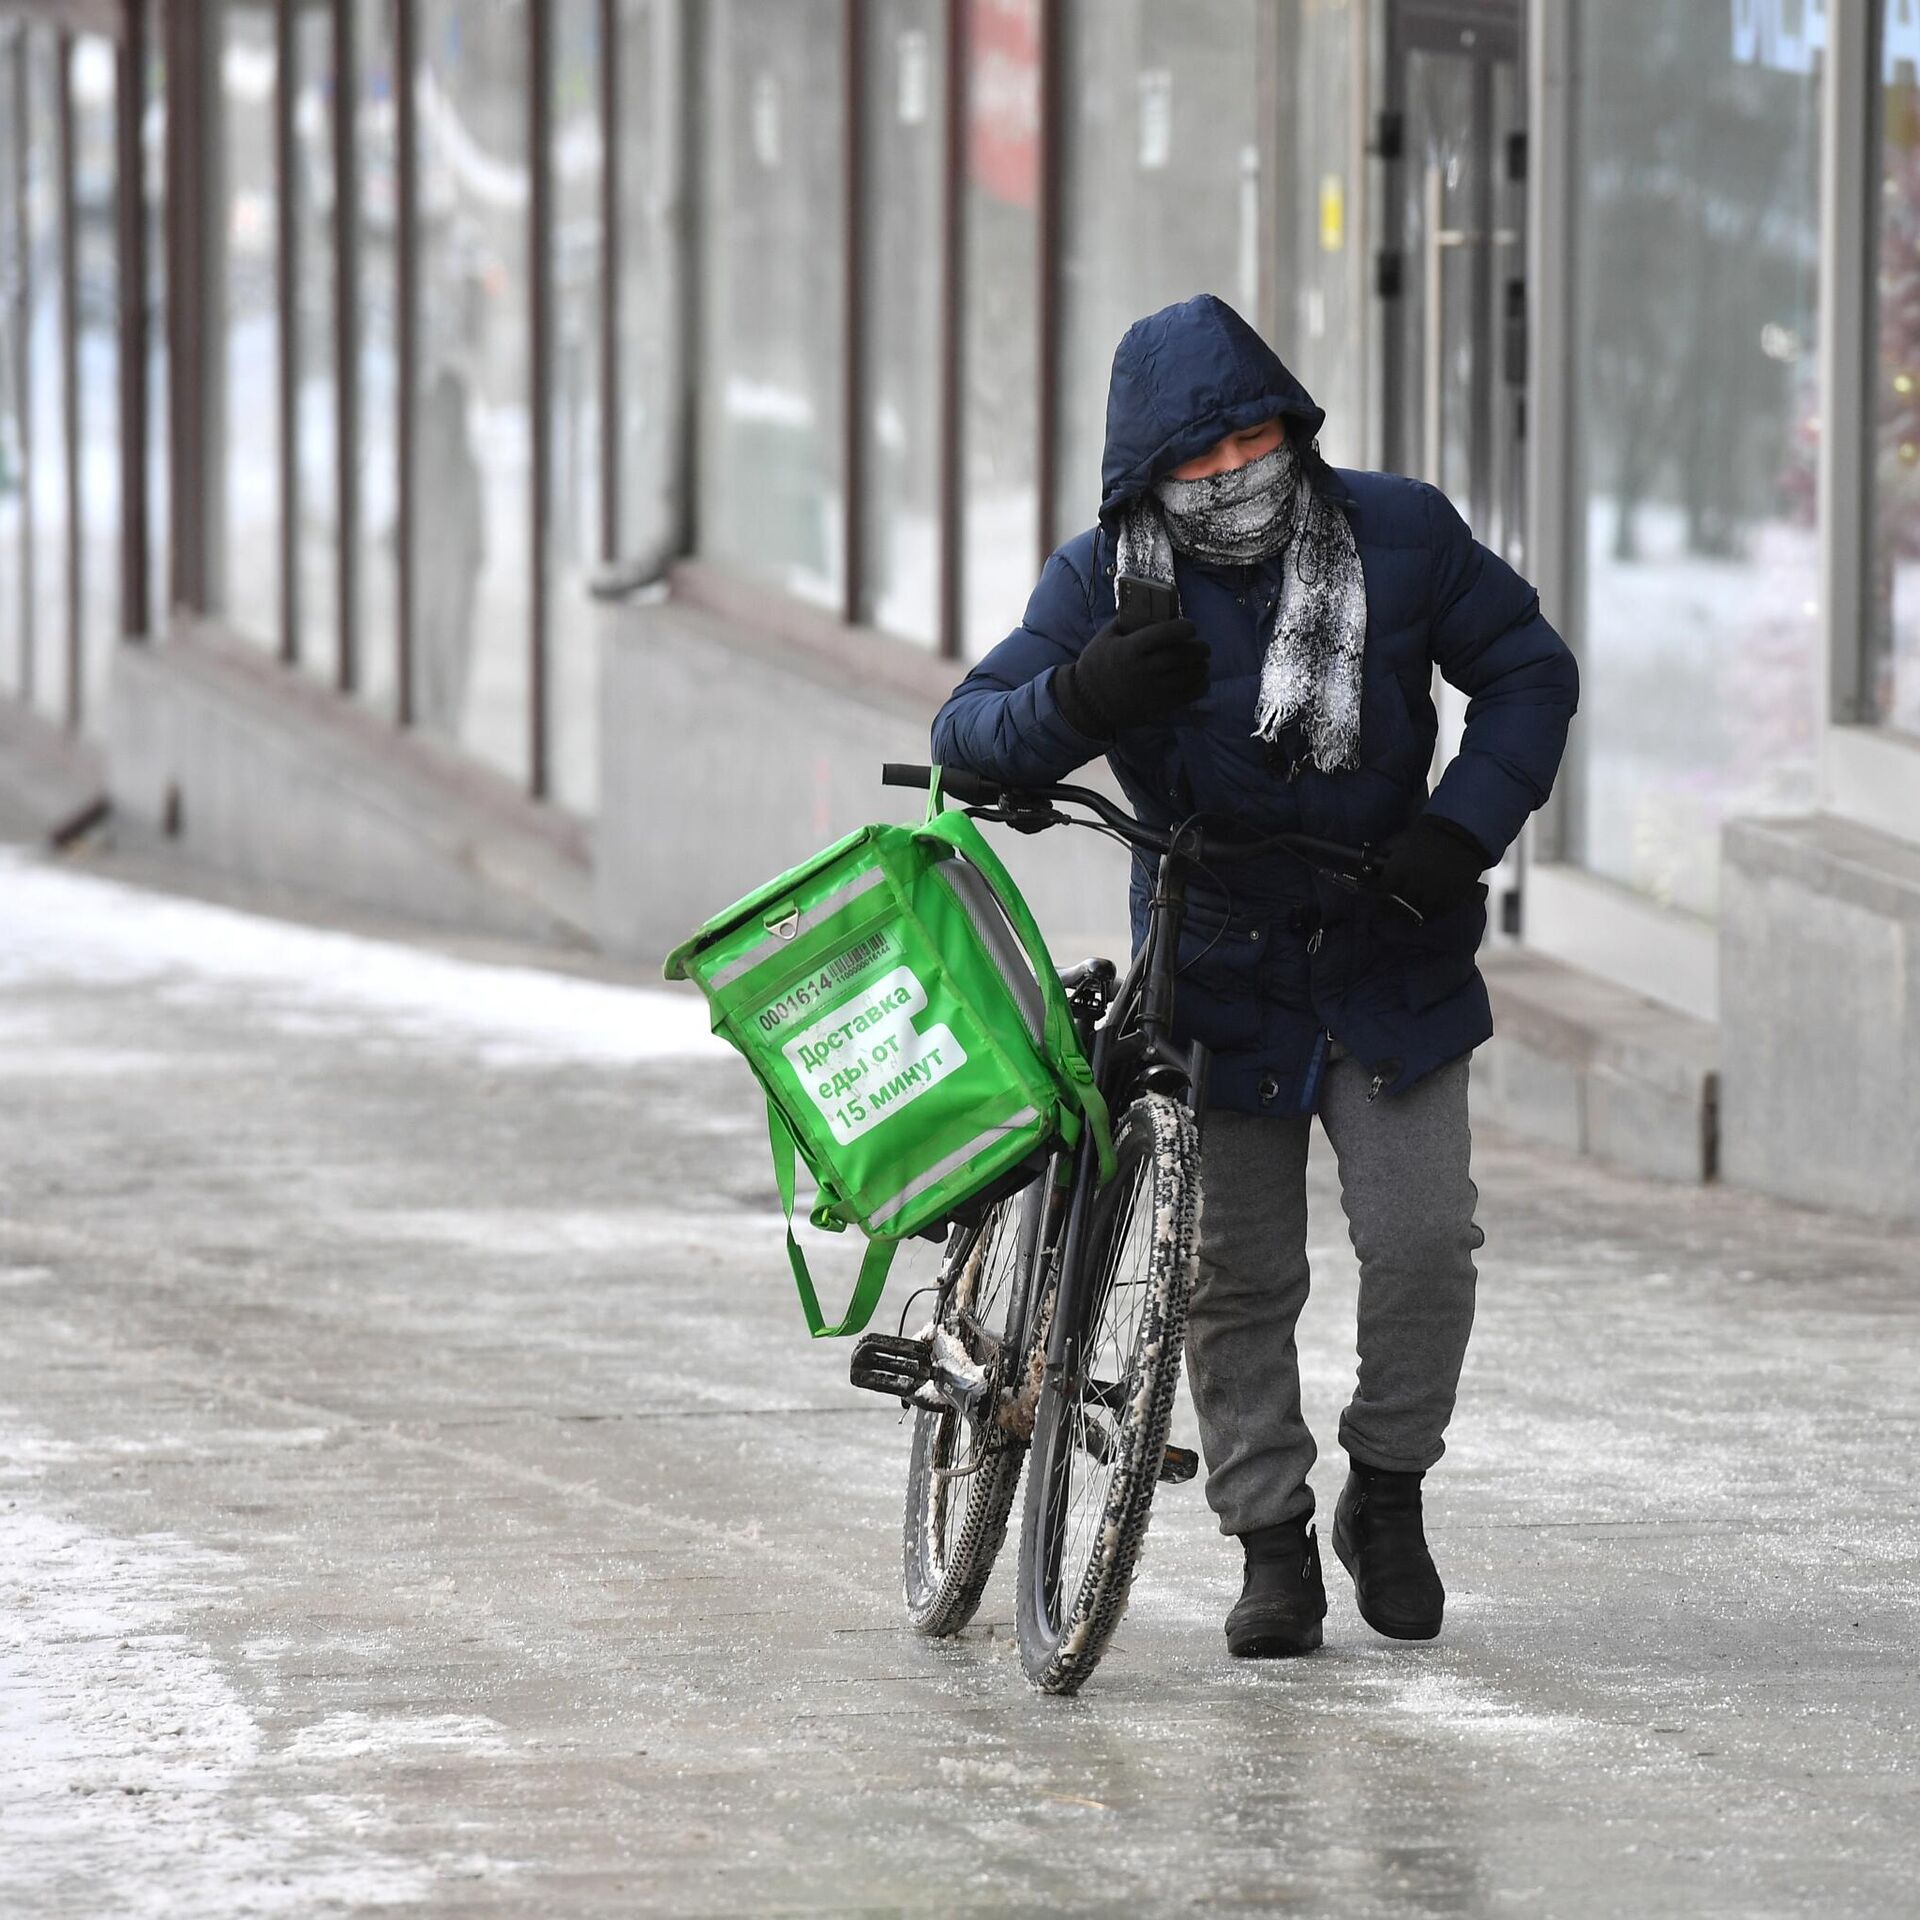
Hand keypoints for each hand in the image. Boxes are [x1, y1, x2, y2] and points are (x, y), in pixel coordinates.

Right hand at [1053, 616, 1209, 737]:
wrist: (1087, 704)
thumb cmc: (1095, 666)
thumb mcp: (1105, 637)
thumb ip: (1126, 621)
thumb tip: (1147, 607)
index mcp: (1131, 649)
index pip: (1166, 633)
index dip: (1185, 627)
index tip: (1190, 626)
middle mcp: (1144, 669)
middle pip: (1182, 655)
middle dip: (1199, 648)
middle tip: (1203, 646)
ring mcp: (1152, 690)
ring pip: (1188, 676)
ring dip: (1201, 667)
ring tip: (1202, 662)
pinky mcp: (1157, 706)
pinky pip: (1186, 696)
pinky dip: (1199, 687)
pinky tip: (1201, 680)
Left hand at [1374, 814, 1492, 922]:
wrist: (1460, 835)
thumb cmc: (1426, 836)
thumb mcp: (1399, 840)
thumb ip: (1382, 855)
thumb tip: (1367, 867)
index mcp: (1398, 870)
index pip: (1381, 893)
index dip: (1380, 898)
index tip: (1381, 900)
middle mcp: (1414, 885)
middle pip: (1398, 905)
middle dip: (1396, 905)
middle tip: (1396, 906)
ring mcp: (1433, 894)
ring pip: (1417, 913)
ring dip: (1414, 911)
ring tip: (1414, 907)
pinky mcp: (1450, 899)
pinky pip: (1437, 914)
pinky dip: (1431, 913)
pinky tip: (1430, 906)